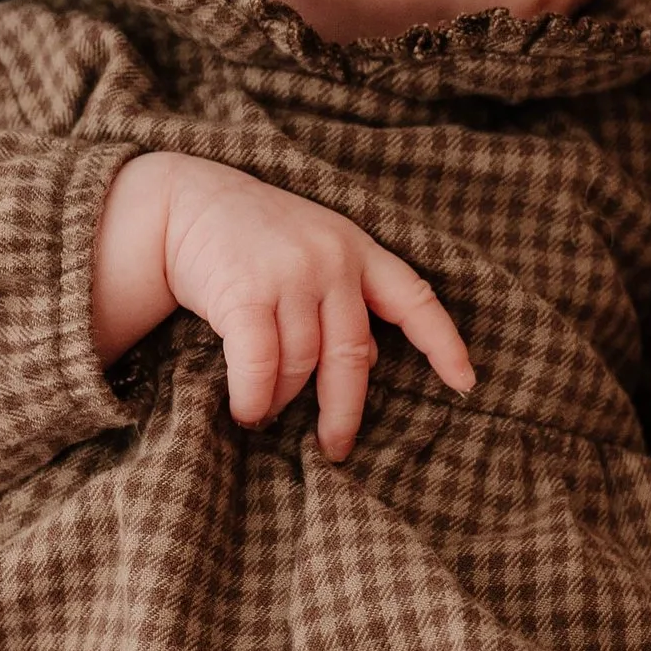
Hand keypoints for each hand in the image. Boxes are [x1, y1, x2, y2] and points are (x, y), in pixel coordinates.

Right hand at [151, 153, 475, 462]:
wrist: (185, 201)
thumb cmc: (253, 239)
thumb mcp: (313, 253)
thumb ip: (343, 299)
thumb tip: (365, 364)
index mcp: (358, 250)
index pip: (414, 299)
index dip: (443, 343)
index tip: (465, 383)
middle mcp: (332, 260)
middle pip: (352, 356)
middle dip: (344, 412)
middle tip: (334, 448)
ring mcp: (291, 274)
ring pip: (302, 365)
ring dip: (282, 401)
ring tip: (265, 414)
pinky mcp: (246, 292)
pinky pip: (260, 365)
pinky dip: (254, 397)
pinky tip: (247, 410)